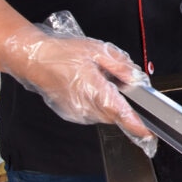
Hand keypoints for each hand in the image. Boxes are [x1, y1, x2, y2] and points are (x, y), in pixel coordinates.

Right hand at [5, 31, 156, 155]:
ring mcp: (77, 113)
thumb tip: (135, 78)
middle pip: (114, 115)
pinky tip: (91, 87)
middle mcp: (85, 106)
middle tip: (126, 89)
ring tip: (102, 82)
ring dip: (110, 104)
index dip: (135, 124)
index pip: (120, 112)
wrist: (33, 60)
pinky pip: (91, 113)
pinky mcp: (71, 114)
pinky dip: (97, 104)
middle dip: (124, 107)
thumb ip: (120, 65)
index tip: (148, 131)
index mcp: (94, 90)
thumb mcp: (97, 50)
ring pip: (103, 115)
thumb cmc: (62, 54)